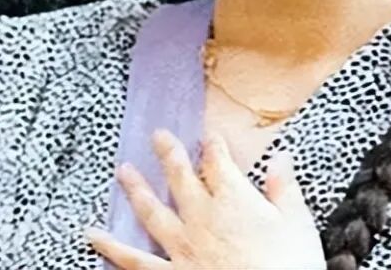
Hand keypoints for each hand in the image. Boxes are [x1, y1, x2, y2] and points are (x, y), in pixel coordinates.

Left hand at [85, 128, 325, 269]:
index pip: (219, 162)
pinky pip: (134, 260)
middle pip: (181, 177)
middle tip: (158, 135)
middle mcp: (202, 217)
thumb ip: (284, 189)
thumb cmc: (288, 266)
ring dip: (135, 188)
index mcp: (234, 200)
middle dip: (169, 153)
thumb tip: (281, 159)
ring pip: (152, 210)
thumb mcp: (298, 224)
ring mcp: (182, 246)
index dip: (214, 145)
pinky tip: (92, 235)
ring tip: (122, 170)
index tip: (210, 135)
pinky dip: (111, 247)